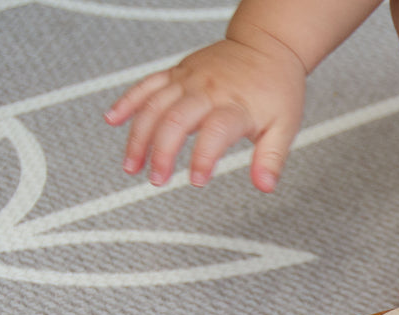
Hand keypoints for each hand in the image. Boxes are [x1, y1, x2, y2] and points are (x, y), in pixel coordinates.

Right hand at [104, 38, 305, 191]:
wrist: (267, 47)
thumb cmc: (276, 87)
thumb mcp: (285, 127)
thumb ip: (272, 159)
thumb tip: (265, 184)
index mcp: (236, 105)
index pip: (215, 132)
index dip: (203, 158)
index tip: (197, 180)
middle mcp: (208, 90)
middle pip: (176, 120)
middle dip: (161, 153)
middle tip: (157, 179)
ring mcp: (189, 79)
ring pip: (154, 106)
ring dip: (138, 136)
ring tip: (131, 165)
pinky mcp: (177, 73)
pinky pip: (146, 85)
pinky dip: (128, 102)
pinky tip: (113, 120)